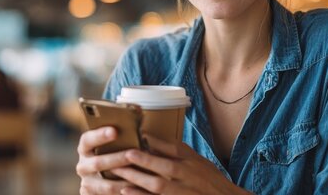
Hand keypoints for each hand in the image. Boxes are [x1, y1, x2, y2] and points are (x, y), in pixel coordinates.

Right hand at [75, 126, 135, 194]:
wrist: (104, 179)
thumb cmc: (115, 153)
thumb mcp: (112, 146)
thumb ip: (120, 139)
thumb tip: (140, 132)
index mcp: (85, 147)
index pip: (88, 139)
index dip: (100, 135)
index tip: (115, 131)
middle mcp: (83, 165)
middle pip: (98, 163)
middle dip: (118, 159)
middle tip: (132, 155)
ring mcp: (87, 183)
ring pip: (107, 185)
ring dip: (125, 181)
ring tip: (141, 177)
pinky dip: (125, 193)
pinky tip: (138, 189)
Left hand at [110, 135, 249, 194]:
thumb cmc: (209, 180)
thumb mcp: (198, 161)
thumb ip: (177, 151)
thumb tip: (152, 138)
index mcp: (193, 164)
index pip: (174, 150)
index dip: (156, 144)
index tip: (136, 137)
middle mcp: (189, 178)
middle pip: (164, 168)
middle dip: (142, 162)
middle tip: (122, 154)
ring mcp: (183, 193)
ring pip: (158, 186)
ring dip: (137, 179)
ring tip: (117, 171)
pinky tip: (126, 192)